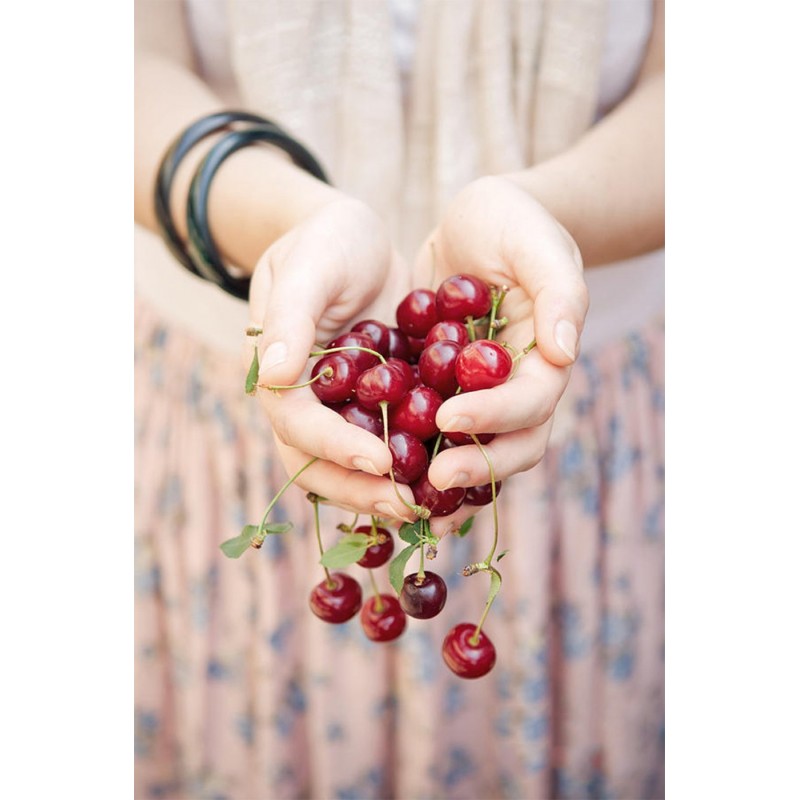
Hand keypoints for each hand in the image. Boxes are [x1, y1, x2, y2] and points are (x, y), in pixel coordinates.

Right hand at [248, 194, 415, 519]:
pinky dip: (418, 466)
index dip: (334, 447)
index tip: (379, 461)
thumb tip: (273, 375)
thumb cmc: (325, 242)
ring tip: (433, 509)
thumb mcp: (308, 267)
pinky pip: (393, 445)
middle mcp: (309, 405)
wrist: (357, 238)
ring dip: (389, 492)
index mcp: (280, 377)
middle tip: (409, 507)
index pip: (297, 425)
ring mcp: (344, 410)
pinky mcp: (381, 406)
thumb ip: (289, 318)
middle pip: (321, 465)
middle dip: (361, 490)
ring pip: (356, 467)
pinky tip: (455, 479)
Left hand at [413, 175, 588, 534]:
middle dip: (473, 468)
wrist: (476, 222)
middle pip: (510, 447)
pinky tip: (377, 473)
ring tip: (403, 502)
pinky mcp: (442, 393)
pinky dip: (413, 459)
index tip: (449, 418)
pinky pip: (430, 436)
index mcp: (545, 361)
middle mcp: (516, 389)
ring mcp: (480, 396)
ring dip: (444, 483)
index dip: (495, 416)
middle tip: (429, 481)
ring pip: (472, 454)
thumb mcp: (536, 243)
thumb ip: (559, 290)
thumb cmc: (513, 222)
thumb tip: (565, 352)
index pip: (531, 404)